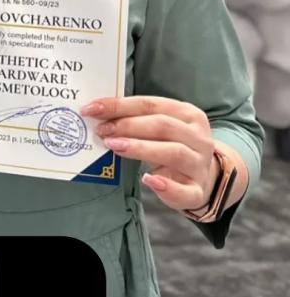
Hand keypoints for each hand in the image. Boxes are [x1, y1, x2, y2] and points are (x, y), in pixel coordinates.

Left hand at [79, 95, 216, 214]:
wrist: (203, 179)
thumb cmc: (173, 147)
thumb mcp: (161, 130)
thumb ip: (137, 120)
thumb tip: (100, 115)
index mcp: (188, 115)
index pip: (151, 104)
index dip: (120, 105)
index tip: (93, 108)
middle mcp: (198, 138)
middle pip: (163, 126)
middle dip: (128, 126)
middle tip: (102, 130)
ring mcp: (200, 165)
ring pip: (174, 152)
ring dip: (141, 148)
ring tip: (114, 146)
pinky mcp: (197, 192)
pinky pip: (184, 191)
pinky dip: (166, 186)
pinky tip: (147, 180)